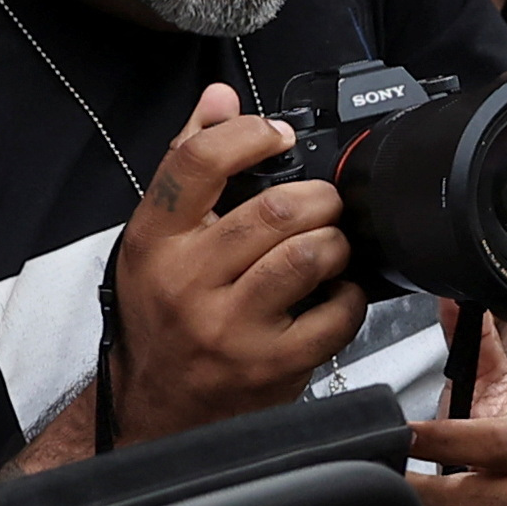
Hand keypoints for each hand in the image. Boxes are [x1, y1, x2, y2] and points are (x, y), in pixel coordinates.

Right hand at [111, 83, 363, 444]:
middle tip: (323, 205)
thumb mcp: (159, 240)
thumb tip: (220, 98)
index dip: (249, 134)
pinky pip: (337, 311)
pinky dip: (350, 295)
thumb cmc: (167, 315)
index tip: (278, 134)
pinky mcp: (270, 364)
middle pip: (275, 210)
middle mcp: (186, 282)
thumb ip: (191, 164)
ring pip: (309, 254)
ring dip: (336, 242)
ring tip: (329, 245)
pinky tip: (336, 293)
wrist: (161, 407)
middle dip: (318, 198)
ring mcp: (229, 327)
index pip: (196, 164)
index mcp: (156, 242)